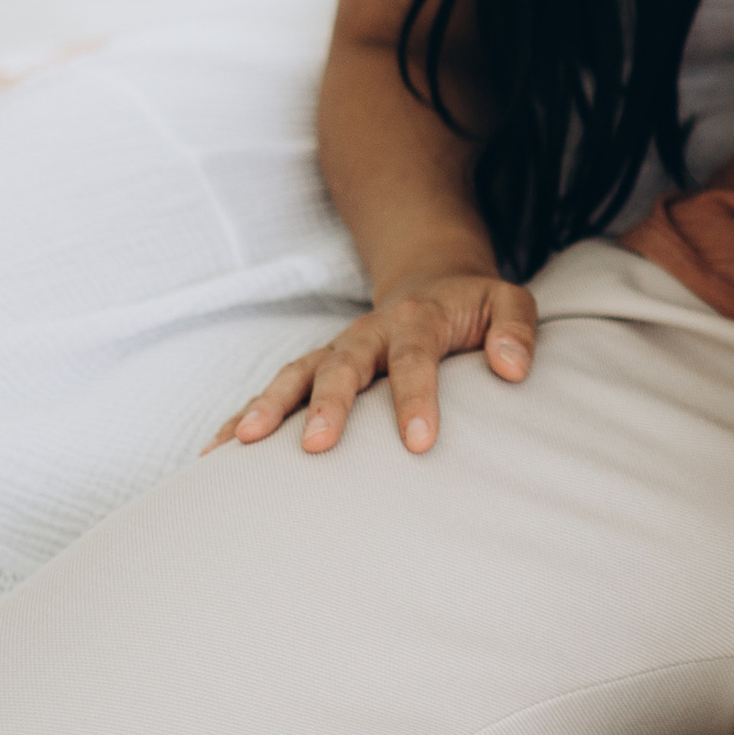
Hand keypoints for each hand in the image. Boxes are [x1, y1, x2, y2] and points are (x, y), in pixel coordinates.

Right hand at [207, 270, 539, 457]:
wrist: (431, 282)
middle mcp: (368, 334)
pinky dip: (243, 416)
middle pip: (343, 365)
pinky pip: (276, 392)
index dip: (415, 398)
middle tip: (318, 446)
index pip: (415, 358)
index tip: (418, 442)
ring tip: (243, 447)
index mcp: (418, 320)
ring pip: (295, 375)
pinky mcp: (315, 370)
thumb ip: (517, 329)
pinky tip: (216, 452)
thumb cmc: (475, 307)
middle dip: (328, 404)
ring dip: (268, 407)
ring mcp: (335, 351)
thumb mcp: (509, 302)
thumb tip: (512, 367)